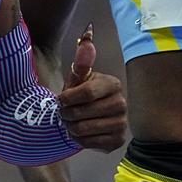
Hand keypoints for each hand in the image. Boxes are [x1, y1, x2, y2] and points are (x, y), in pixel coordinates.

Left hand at [57, 23, 127, 151]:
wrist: (89, 116)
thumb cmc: (82, 94)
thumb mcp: (79, 78)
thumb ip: (82, 61)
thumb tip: (87, 37)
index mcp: (112, 84)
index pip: (86, 93)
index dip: (68, 98)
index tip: (60, 100)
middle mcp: (121, 103)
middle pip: (83, 113)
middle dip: (66, 114)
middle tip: (63, 114)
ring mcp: (122, 123)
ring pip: (85, 129)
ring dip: (71, 127)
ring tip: (70, 123)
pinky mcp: (117, 140)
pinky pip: (90, 143)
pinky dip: (79, 140)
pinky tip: (79, 133)